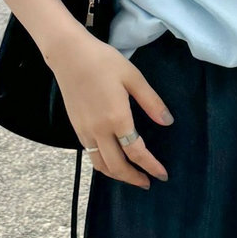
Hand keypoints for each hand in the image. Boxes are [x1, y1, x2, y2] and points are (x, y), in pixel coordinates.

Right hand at [46, 30, 174, 188]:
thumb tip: (168, 122)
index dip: (150, 166)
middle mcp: (98, 130)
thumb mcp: (133, 78)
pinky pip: (91, 155)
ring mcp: (84, 131)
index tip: (162, 175)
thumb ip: (151, 102)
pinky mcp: (76, 128)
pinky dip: (104, 164)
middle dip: (133, 178)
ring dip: (117, 175)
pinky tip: (113, 160)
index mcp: (116, 118)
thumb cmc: (103, 62)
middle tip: (148, 183)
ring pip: (100, 165)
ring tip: (132, 176)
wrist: (69, 55)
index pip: (136, 152)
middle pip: (116, 167)